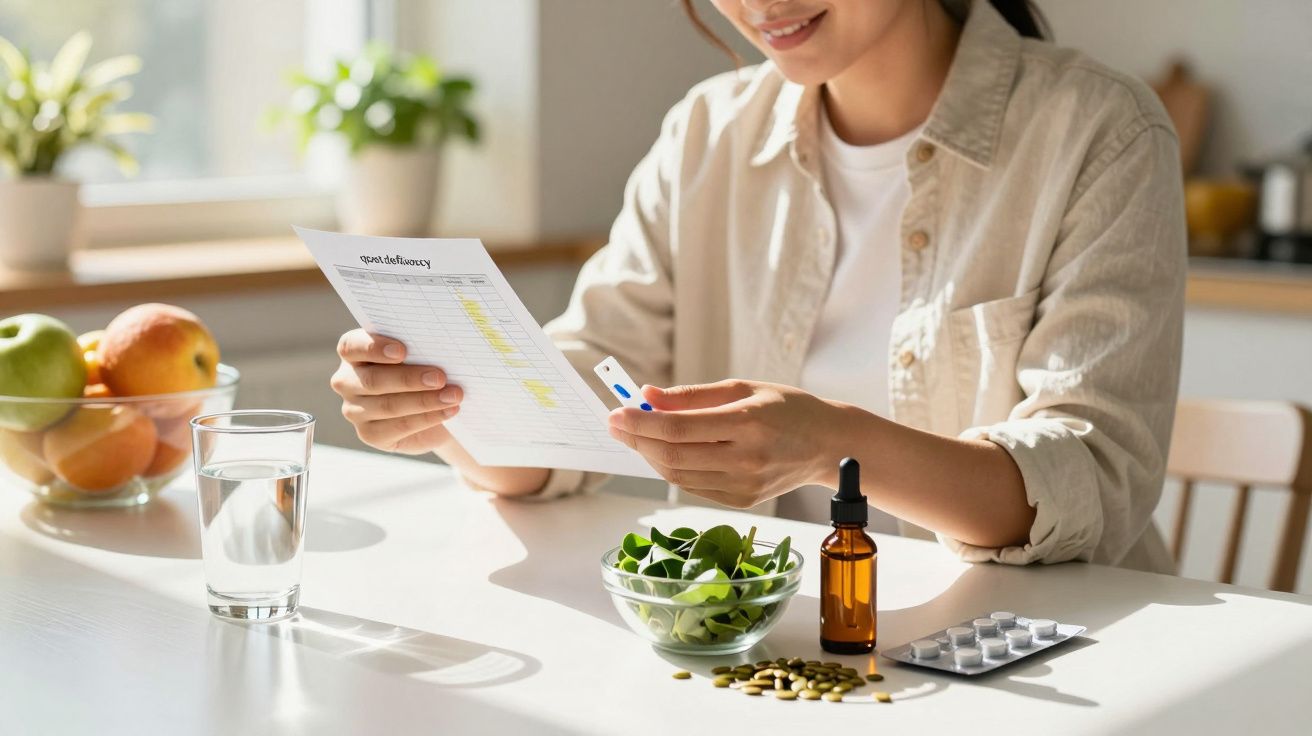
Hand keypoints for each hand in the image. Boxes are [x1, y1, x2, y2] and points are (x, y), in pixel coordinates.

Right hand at [330, 329, 463, 453]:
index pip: (351, 346)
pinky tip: (448, 411)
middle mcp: (347, 381)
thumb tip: (437, 346)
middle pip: (373, 380)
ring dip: (425, 401)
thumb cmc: (424, 368)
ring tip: (453, 396)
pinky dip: (427, 418)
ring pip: (388, 405)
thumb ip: (418, 348)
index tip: (402, 350)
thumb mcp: (420, 353)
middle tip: (440, 377)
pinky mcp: (369, 434)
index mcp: (353, 352)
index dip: (374, 347)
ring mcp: (354, 410)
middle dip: (409, 379)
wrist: (435, 405)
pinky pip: (398, 426)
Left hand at [607, 379, 847, 507]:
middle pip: (672, 457)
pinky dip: (672, 470)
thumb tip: (646, 397)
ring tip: (639, 436)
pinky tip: (666, 453)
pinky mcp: (743, 501)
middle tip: (617, 425)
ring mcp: (745, 485)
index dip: (640, 424)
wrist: (829, 444)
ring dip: (650, 456)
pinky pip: (694, 487)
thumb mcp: (742, 388)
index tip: (615, 414)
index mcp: (747, 423)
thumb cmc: (786, 408)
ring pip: (678, 476)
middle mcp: (746, 459)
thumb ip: (691, 396)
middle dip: (637, 440)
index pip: (678, 429)